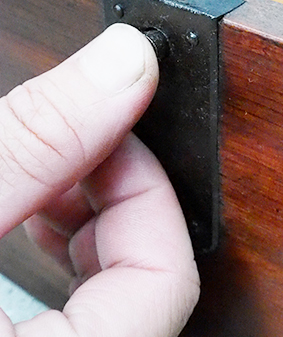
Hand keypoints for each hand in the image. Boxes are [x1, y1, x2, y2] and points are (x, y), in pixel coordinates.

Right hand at [0, 24, 199, 335]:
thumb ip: (36, 139)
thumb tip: (123, 60)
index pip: (168, 277)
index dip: (147, 184)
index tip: (114, 124)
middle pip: (148, 278)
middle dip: (116, 192)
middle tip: (81, 141)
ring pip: (113, 290)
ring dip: (88, 215)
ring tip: (55, 166)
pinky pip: (81, 301)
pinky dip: (65, 244)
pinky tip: (36, 204)